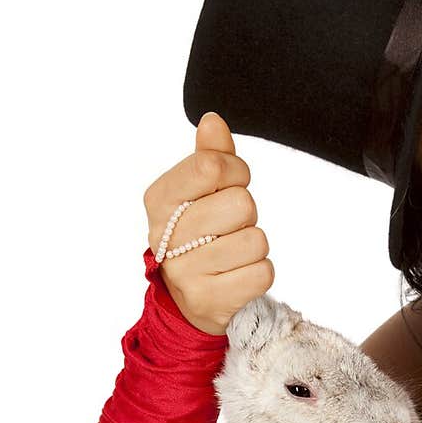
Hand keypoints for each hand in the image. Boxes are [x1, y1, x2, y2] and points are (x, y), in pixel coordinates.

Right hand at [142, 111, 274, 335]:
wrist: (189, 298)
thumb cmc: (199, 234)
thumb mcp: (198, 192)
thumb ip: (209, 156)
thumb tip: (213, 121)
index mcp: (159, 199)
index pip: (211, 166)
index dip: (235, 171)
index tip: (229, 185)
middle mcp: (165, 236)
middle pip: (241, 204)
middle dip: (245, 213)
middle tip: (228, 226)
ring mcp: (185, 272)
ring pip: (256, 240)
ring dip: (253, 245)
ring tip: (231, 252)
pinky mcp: (210, 301)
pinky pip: (262, 272)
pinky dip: (259, 272)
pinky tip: (237, 274)